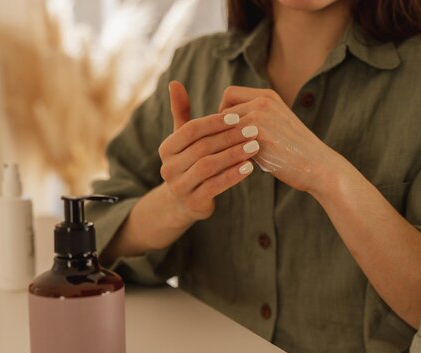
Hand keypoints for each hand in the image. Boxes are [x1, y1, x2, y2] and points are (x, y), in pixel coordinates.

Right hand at [158, 81, 259, 225]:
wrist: (185, 202)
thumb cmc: (189, 162)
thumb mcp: (183, 138)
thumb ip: (181, 111)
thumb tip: (174, 82)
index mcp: (166, 149)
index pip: (190, 130)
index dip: (213, 122)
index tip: (236, 116)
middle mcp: (168, 168)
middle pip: (201, 147)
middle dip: (229, 138)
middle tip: (253, 130)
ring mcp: (178, 187)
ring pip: (208, 166)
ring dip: (233, 155)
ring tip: (254, 147)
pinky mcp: (193, 202)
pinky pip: (214, 186)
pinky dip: (233, 176)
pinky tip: (250, 167)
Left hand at [219, 86, 331, 192]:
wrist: (318, 166)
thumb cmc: (296, 151)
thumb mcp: (276, 124)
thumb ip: (253, 119)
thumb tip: (220, 127)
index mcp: (267, 96)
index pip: (229, 95)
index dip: (223, 114)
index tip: (227, 133)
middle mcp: (262, 101)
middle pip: (222, 112)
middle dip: (221, 131)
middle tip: (227, 150)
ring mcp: (259, 116)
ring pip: (223, 128)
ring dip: (224, 144)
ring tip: (232, 159)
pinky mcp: (257, 134)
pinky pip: (229, 142)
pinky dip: (230, 155)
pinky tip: (239, 165)